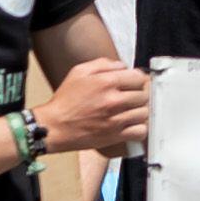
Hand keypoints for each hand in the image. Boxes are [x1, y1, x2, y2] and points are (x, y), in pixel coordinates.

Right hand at [35, 57, 153, 157]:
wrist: (54, 127)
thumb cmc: (65, 100)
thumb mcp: (78, 72)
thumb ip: (103, 64)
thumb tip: (122, 65)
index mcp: (106, 82)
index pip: (139, 77)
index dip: (139, 79)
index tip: (135, 83)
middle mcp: (114, 100)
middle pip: (144, 95)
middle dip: (140, 94)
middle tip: (132, 97)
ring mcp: (116, 119)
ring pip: (145, 112)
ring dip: (140, 110)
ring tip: (131, 110)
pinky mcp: (115, 136)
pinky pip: (140, 131)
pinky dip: (139, 128)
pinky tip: (132, 124)